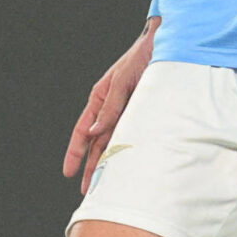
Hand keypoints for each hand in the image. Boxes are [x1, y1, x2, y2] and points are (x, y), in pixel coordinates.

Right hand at [65, 17, 160, 191]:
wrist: (168, 45)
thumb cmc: (141, 57)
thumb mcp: (123, 81)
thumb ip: (111, 107)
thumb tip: (95, 132)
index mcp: (100, 98)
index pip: (83, 131)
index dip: (75, 152)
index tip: (69, 172)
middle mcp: (112, 109)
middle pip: (98, 143)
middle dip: (93, 167)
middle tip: (89, 190)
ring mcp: (129, 113)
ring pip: (117, 144)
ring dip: (112, 163)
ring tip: (109, 186)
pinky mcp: (146, 114)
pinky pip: (136, 137)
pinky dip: (132, 153)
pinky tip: (131, 168)